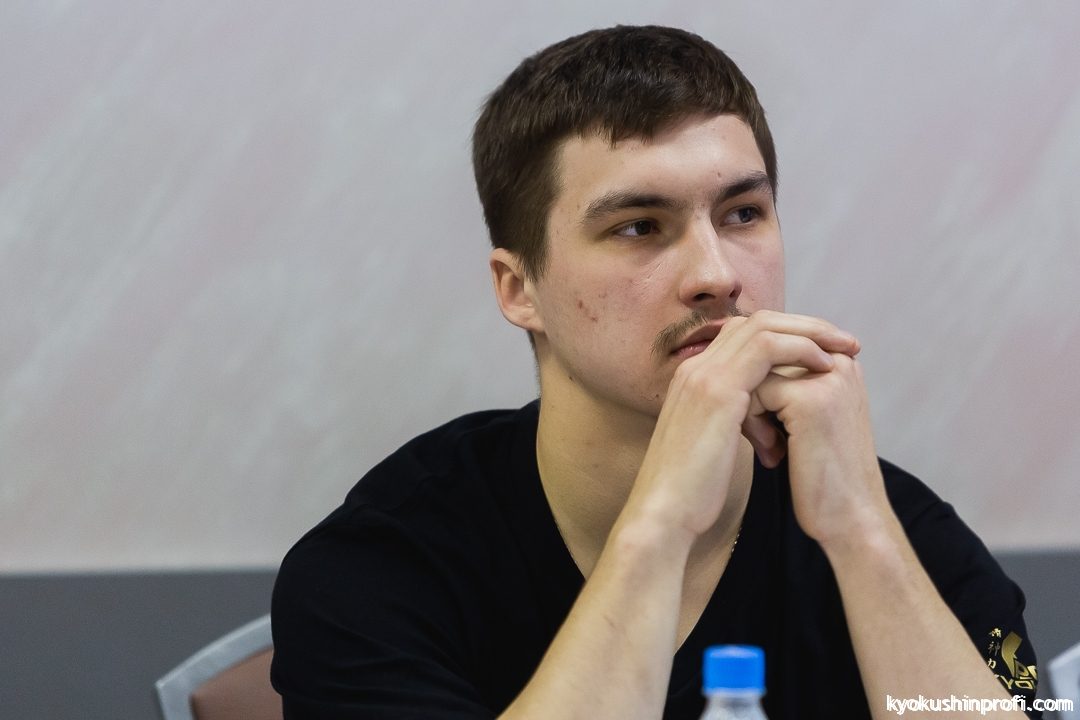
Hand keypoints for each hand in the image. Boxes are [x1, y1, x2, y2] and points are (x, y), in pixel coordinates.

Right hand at [626, 311, 859, 539]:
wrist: (663, 514)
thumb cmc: (690, 493)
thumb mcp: (712, 445)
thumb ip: (732, 422)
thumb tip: (764, 422)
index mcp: (694, 379)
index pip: (743, 335)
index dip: (786, 337)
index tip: (822, 352)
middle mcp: (696, 368)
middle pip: (755, 322)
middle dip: (804, 326)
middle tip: (842, 341)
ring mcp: (704, 374)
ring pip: (764, 326)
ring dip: (810, 333)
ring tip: (843, 350)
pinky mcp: (717, 389)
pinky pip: (768, 348)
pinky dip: (801, 349)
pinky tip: (824, 367)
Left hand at [752, 351, 889, 544]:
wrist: (849, 517)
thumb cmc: (823, 471)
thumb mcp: (809, 414)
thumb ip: (789, 380)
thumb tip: (740, 358)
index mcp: (839, 359)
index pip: (772, 348)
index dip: (760, 385)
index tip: (772, 422)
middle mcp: (838, 360)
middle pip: (762, 357)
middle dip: (752, 394)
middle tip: (765, 437)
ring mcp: (826, 377)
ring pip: (753, 372)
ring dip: (749, 409)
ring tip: (768, 445)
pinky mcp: (810, 399)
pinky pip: (752, 393)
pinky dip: (750, 423)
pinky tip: (772, 453)